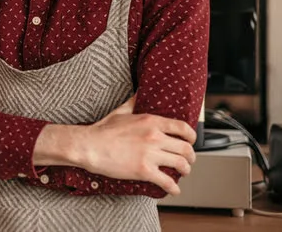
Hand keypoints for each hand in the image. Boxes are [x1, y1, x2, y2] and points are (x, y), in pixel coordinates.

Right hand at [77, 96, 196, 195]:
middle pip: (186, 149)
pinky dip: (174, 188)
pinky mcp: (144, 170)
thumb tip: (140, 92)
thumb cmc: (102, 130)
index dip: (191, 137)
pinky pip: (167, 181)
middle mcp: (154, 137)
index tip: (191, 141)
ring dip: (185, 171)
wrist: (89, 146)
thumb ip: (134, 102)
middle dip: (190, 157)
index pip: (182, 128)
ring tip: (182, 173)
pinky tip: (173, 189)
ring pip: (181, 165)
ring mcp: (150, 154)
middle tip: (188, 160)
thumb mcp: (121, 111)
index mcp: (150, 121)